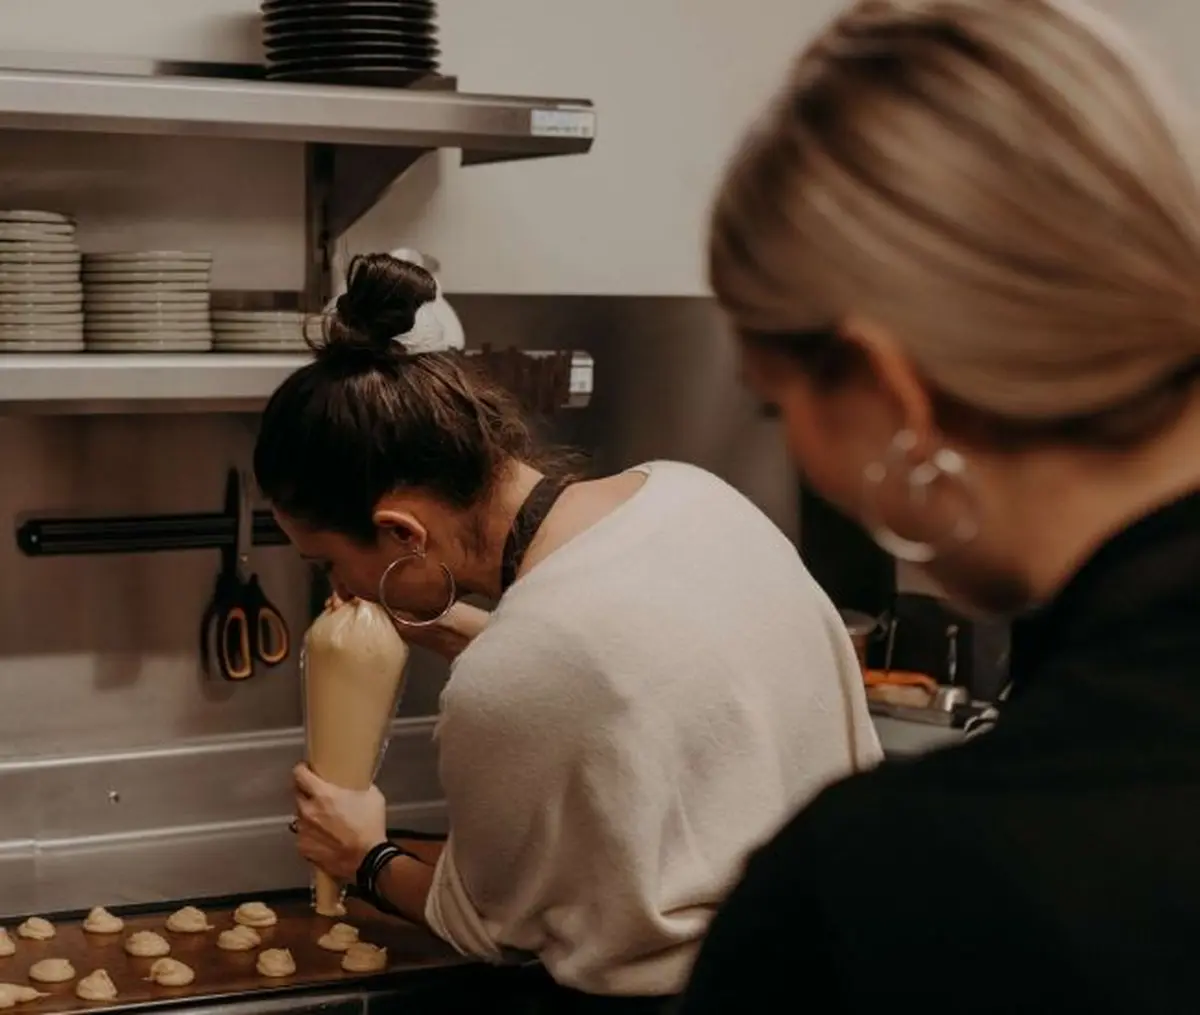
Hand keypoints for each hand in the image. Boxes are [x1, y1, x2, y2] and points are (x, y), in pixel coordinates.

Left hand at [292, 763, 386, 881]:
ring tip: (323, 821)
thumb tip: (359, 783)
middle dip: (305, 793)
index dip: (301, 769)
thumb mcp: (372, 796)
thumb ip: (360, 787)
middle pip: (297, 795)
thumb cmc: (370, 825)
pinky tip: (323, 838)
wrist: (367, 859)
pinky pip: (302, 836)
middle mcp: (308, 811)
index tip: (305, 769)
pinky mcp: (304, 849)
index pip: (299, 774)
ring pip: (300, 817)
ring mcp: (303, 831)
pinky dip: (310, 835)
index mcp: (323, 794)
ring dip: (308, 815)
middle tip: (318, 795)